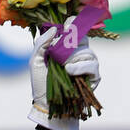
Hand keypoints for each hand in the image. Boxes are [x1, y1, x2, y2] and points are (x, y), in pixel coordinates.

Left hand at [27, 14, 101, 129]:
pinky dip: (80, 67)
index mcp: (65, 47)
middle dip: (71, 42)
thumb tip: (55, 29)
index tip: (66, 25)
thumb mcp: (35, 62)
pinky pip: (92, 65)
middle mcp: (78, 53)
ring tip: (63, 67)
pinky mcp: (94, 76)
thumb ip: (41, 44)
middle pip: (82, 37)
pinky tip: (70, 71)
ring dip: (73, 58)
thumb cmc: (40, 84)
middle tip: (61, 50)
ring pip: (87, 51)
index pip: (74, 28)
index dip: (72, 24)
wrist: (47, 105)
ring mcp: (87, 64)